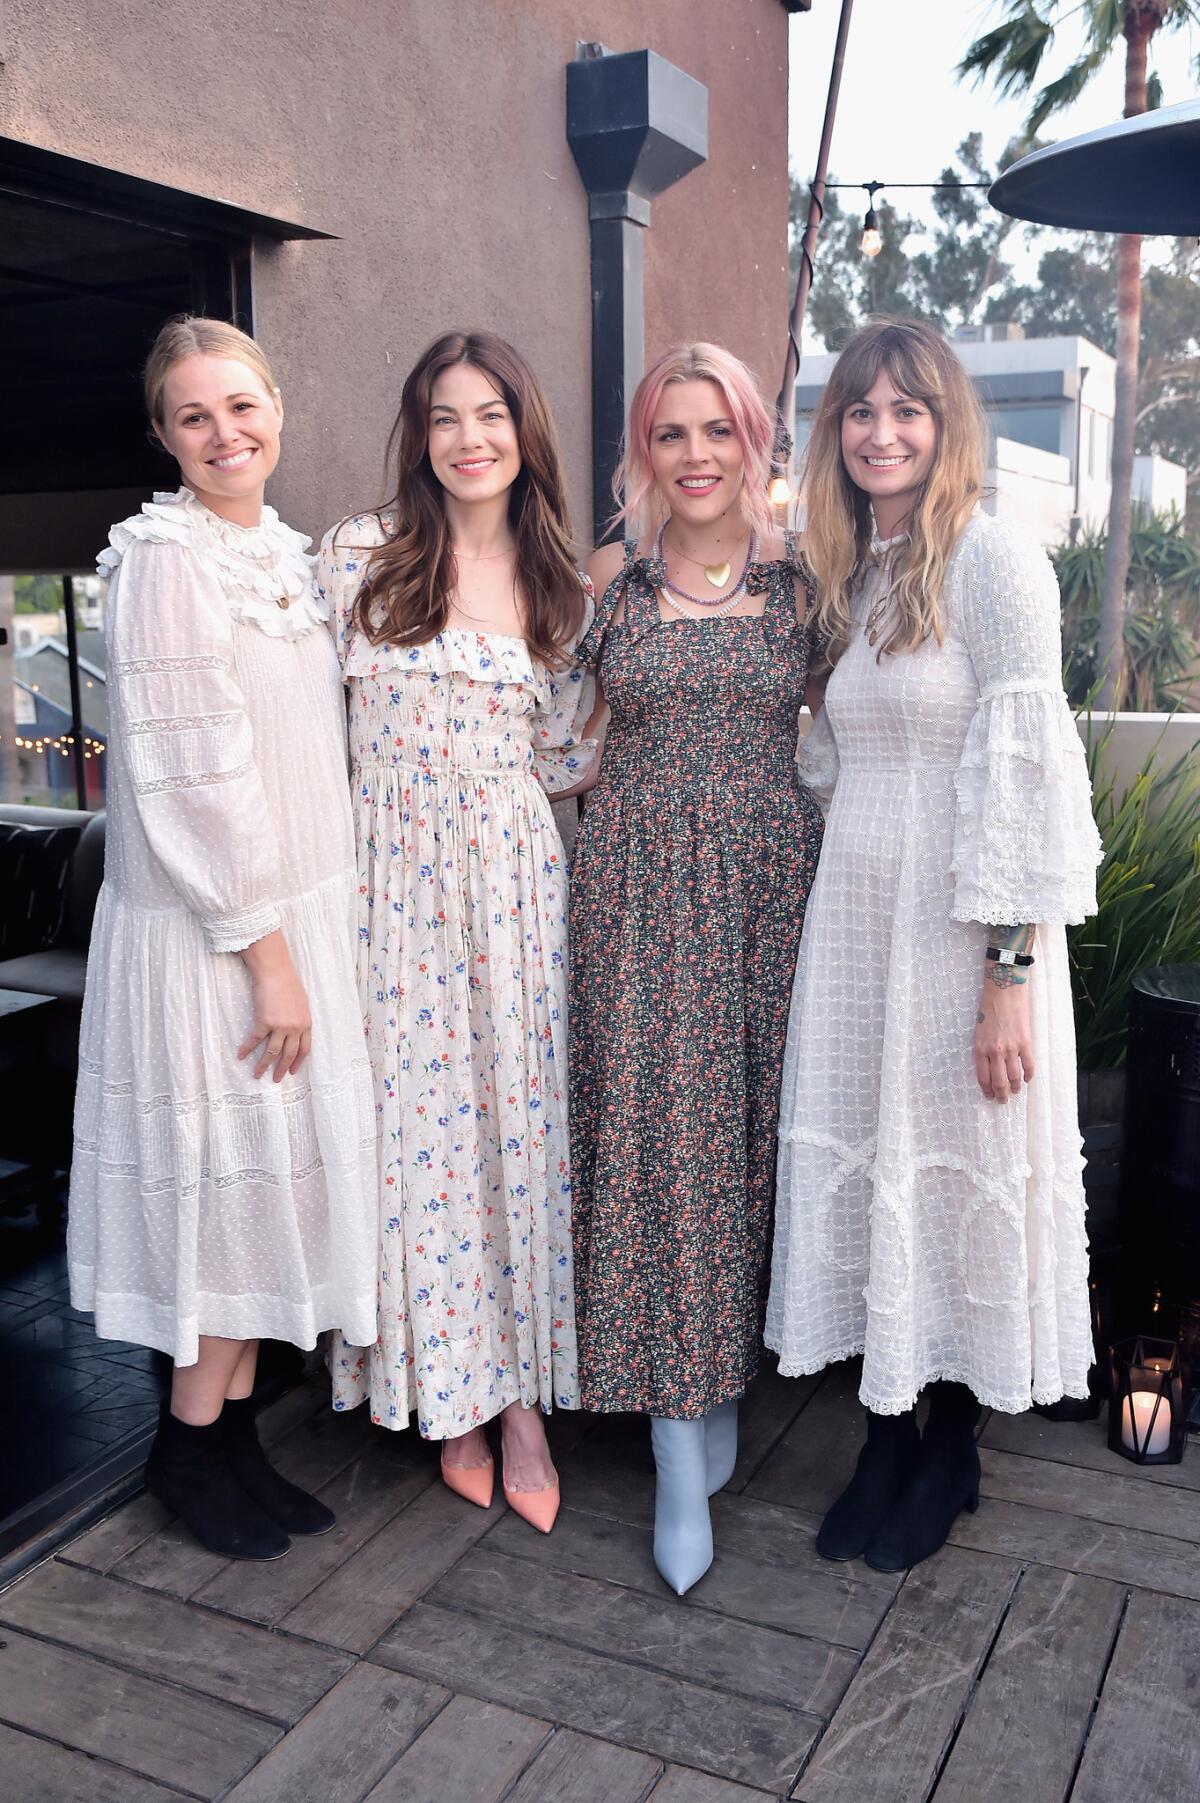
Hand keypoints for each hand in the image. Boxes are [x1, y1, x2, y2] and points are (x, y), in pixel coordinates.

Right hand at [237, 932, 311, 1080]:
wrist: (275, 972)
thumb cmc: (288, 983)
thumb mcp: (301, 1003)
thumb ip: (299, 1018)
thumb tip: (295, 1030)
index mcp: (306, 1023)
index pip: (305, 1049)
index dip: (297, 1062)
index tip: (292, 1071)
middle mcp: (295, 1028)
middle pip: (289, 1054)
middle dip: (281, 1069)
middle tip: (275, 1079)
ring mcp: (280, 1026)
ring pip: (272, 1052)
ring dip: (263, 1065)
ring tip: (257, 1075)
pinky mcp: (265, 1022)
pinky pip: (255, 1040)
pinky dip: (247, 1049)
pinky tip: (241, 1055)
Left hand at [974, 980, 1033, 1103]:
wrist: (1004, 989)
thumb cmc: (989, 1006)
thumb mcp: (979, 1029)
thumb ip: (983, 1047)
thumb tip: (989, 1064)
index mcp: (980, 1048)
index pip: (983, 1077)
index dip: (986, 1089)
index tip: (988, 1095)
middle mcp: (994, 1051)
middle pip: (998, 1081)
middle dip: (1000, 1095)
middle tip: (1002, 1101)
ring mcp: (1011, 1048)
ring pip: (1013, 1077)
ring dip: (1014, 1088)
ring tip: (1015, 1093)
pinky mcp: (1025, 1042)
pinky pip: (1028, 1064)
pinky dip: (1028, 1075)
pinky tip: (1027, 1079)